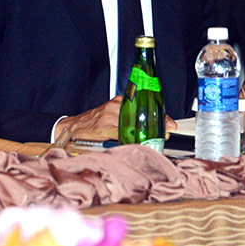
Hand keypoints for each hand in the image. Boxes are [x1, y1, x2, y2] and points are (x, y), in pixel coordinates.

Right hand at [54, 97, 178, 141]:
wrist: (73, 126)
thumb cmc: (95, 122)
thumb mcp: (113, 114)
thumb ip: (128, 119)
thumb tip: (149, 130)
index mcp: (120, 101)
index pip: (145, 107)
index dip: (160, 116)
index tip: (171, 124)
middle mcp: (116, 105)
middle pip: (142, 114)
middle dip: (157, 125)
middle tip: (167, 133)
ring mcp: (110, 115)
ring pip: (133, 125)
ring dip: (146, 134)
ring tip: (156, 140)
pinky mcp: (103, 127)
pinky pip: (121, 134)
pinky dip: (130, 140)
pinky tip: (138, 144)